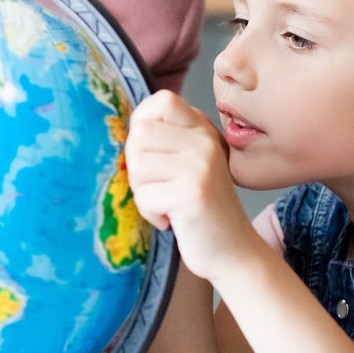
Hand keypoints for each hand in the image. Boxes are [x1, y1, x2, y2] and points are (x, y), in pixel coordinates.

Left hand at [125, 90, 258, 284]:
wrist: (233, 251)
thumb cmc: (199, 208)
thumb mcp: (188, 163)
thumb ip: (164, 140)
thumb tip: (120, 127)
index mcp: (203, 130)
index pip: (162, 100)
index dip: (142, 121)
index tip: (147, 151)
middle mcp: (204, 141)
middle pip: (140, 135)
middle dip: (136, 165)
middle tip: (156, 188)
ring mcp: (201, 165)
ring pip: (138, 165)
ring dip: (142, 191)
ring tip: (165, 204)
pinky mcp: (193, 193)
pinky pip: (144, 196)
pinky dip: (150, 213)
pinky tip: (170, 220)